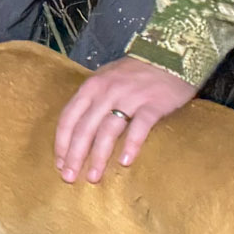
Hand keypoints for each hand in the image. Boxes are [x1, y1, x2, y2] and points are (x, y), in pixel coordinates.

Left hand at [54, 57, 194, 182]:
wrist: (173, 55)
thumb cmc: (134, 73)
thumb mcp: (106, 80)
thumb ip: (91, 102)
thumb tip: (76, 134)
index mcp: (91, 87)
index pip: (68, 118)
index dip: (62, 143)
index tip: (60, 164)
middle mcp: (107, 92)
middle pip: (84, 128)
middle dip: (75, 155)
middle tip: (70, 178)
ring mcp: (130, 97)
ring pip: (108, 130)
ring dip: (98, 156)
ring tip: (93, 177)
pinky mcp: (154, 104)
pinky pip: (139, 127)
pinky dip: (131, 145)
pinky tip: (124, 162)